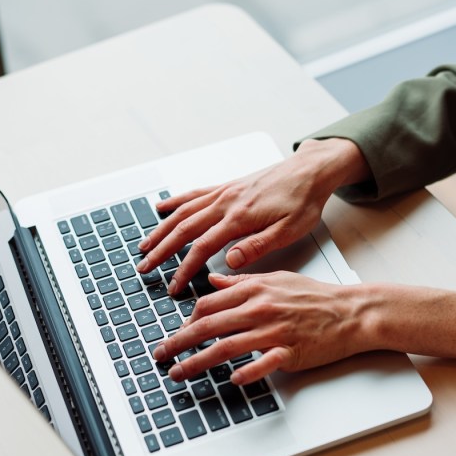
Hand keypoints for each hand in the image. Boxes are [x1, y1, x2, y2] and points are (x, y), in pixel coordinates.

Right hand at [137, 138, 369, 295]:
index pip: (203, 247)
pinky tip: (161, 207)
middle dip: (161, 251)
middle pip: (183, 229)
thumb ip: (258, 246)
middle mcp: (226, 202)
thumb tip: (231, 260)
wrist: (310, 170)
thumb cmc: (304, 200)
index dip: (185, 269)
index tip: (174, 285)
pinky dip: (175, 202)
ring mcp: (224, 192)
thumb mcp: (289, 231)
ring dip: (161, 229)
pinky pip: (194, 194)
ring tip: (144, 245)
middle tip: (145, 268)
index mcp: (240, 217)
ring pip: (183, 212)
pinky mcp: (228, 186)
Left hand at [152, 271, 373, 384]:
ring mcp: (274, 332)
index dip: (187, 320)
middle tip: (161, 354)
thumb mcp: (276, 280)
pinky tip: (232, 380)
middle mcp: (260, 310)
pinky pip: (263, 364)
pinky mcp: (291, 352)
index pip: (209, 304)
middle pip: (209, 326)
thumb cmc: (315, 296)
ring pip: (226, 347)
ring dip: (198, 362)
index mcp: (255, 291)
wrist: (351, 311)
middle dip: (179, 342)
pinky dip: (247, 372)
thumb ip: (242, 283)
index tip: (178, 332)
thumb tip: (213, 281)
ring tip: (179, 372)